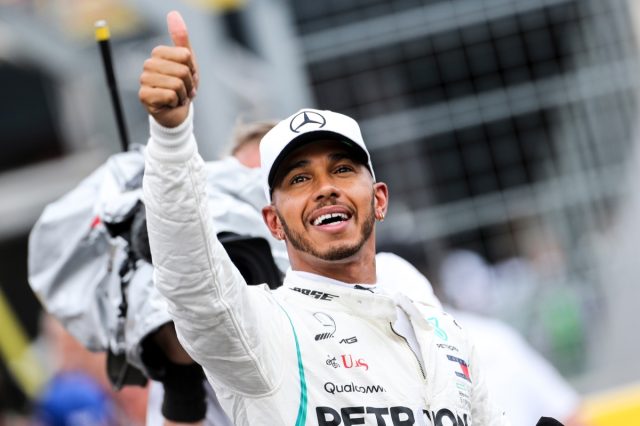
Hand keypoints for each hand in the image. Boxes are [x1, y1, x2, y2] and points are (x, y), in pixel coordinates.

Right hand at [138, 11, 198, 127]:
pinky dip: (176, 103)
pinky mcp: (144, 96)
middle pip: (182, 70)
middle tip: (183, 89)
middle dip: (189, 84)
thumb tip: (173, 13)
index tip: (187, 77)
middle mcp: (148, 65)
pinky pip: (170, 95)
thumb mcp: (187, 62)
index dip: (192, 69)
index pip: (185, 56)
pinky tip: (171, 104)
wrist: (177, 112)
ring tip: (177, 97)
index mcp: (158, 54)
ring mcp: (144, 80)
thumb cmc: (182, 86)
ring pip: (177, 84)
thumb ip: (181, 39)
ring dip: (183, 94)